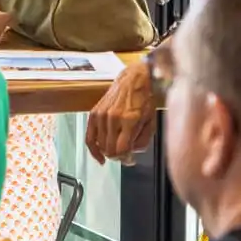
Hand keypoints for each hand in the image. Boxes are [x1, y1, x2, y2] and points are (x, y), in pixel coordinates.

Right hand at [86, 48, 158, 163]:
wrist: (133, 80)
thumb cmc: (144, 99)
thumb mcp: (151, 122)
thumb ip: (142, 141)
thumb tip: (131, 154)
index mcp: (129, 120)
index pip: (121, 150)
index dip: (126, 159)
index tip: (130, 159)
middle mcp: (113, 118)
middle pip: (110, 150)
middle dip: (118, 157)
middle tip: (125, 156)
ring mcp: (101, 115)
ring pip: (101, 146)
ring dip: (109, 152)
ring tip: (117, 150)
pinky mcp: (94, 113)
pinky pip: (89, 138)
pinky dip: (93, 149)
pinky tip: (99, 156)